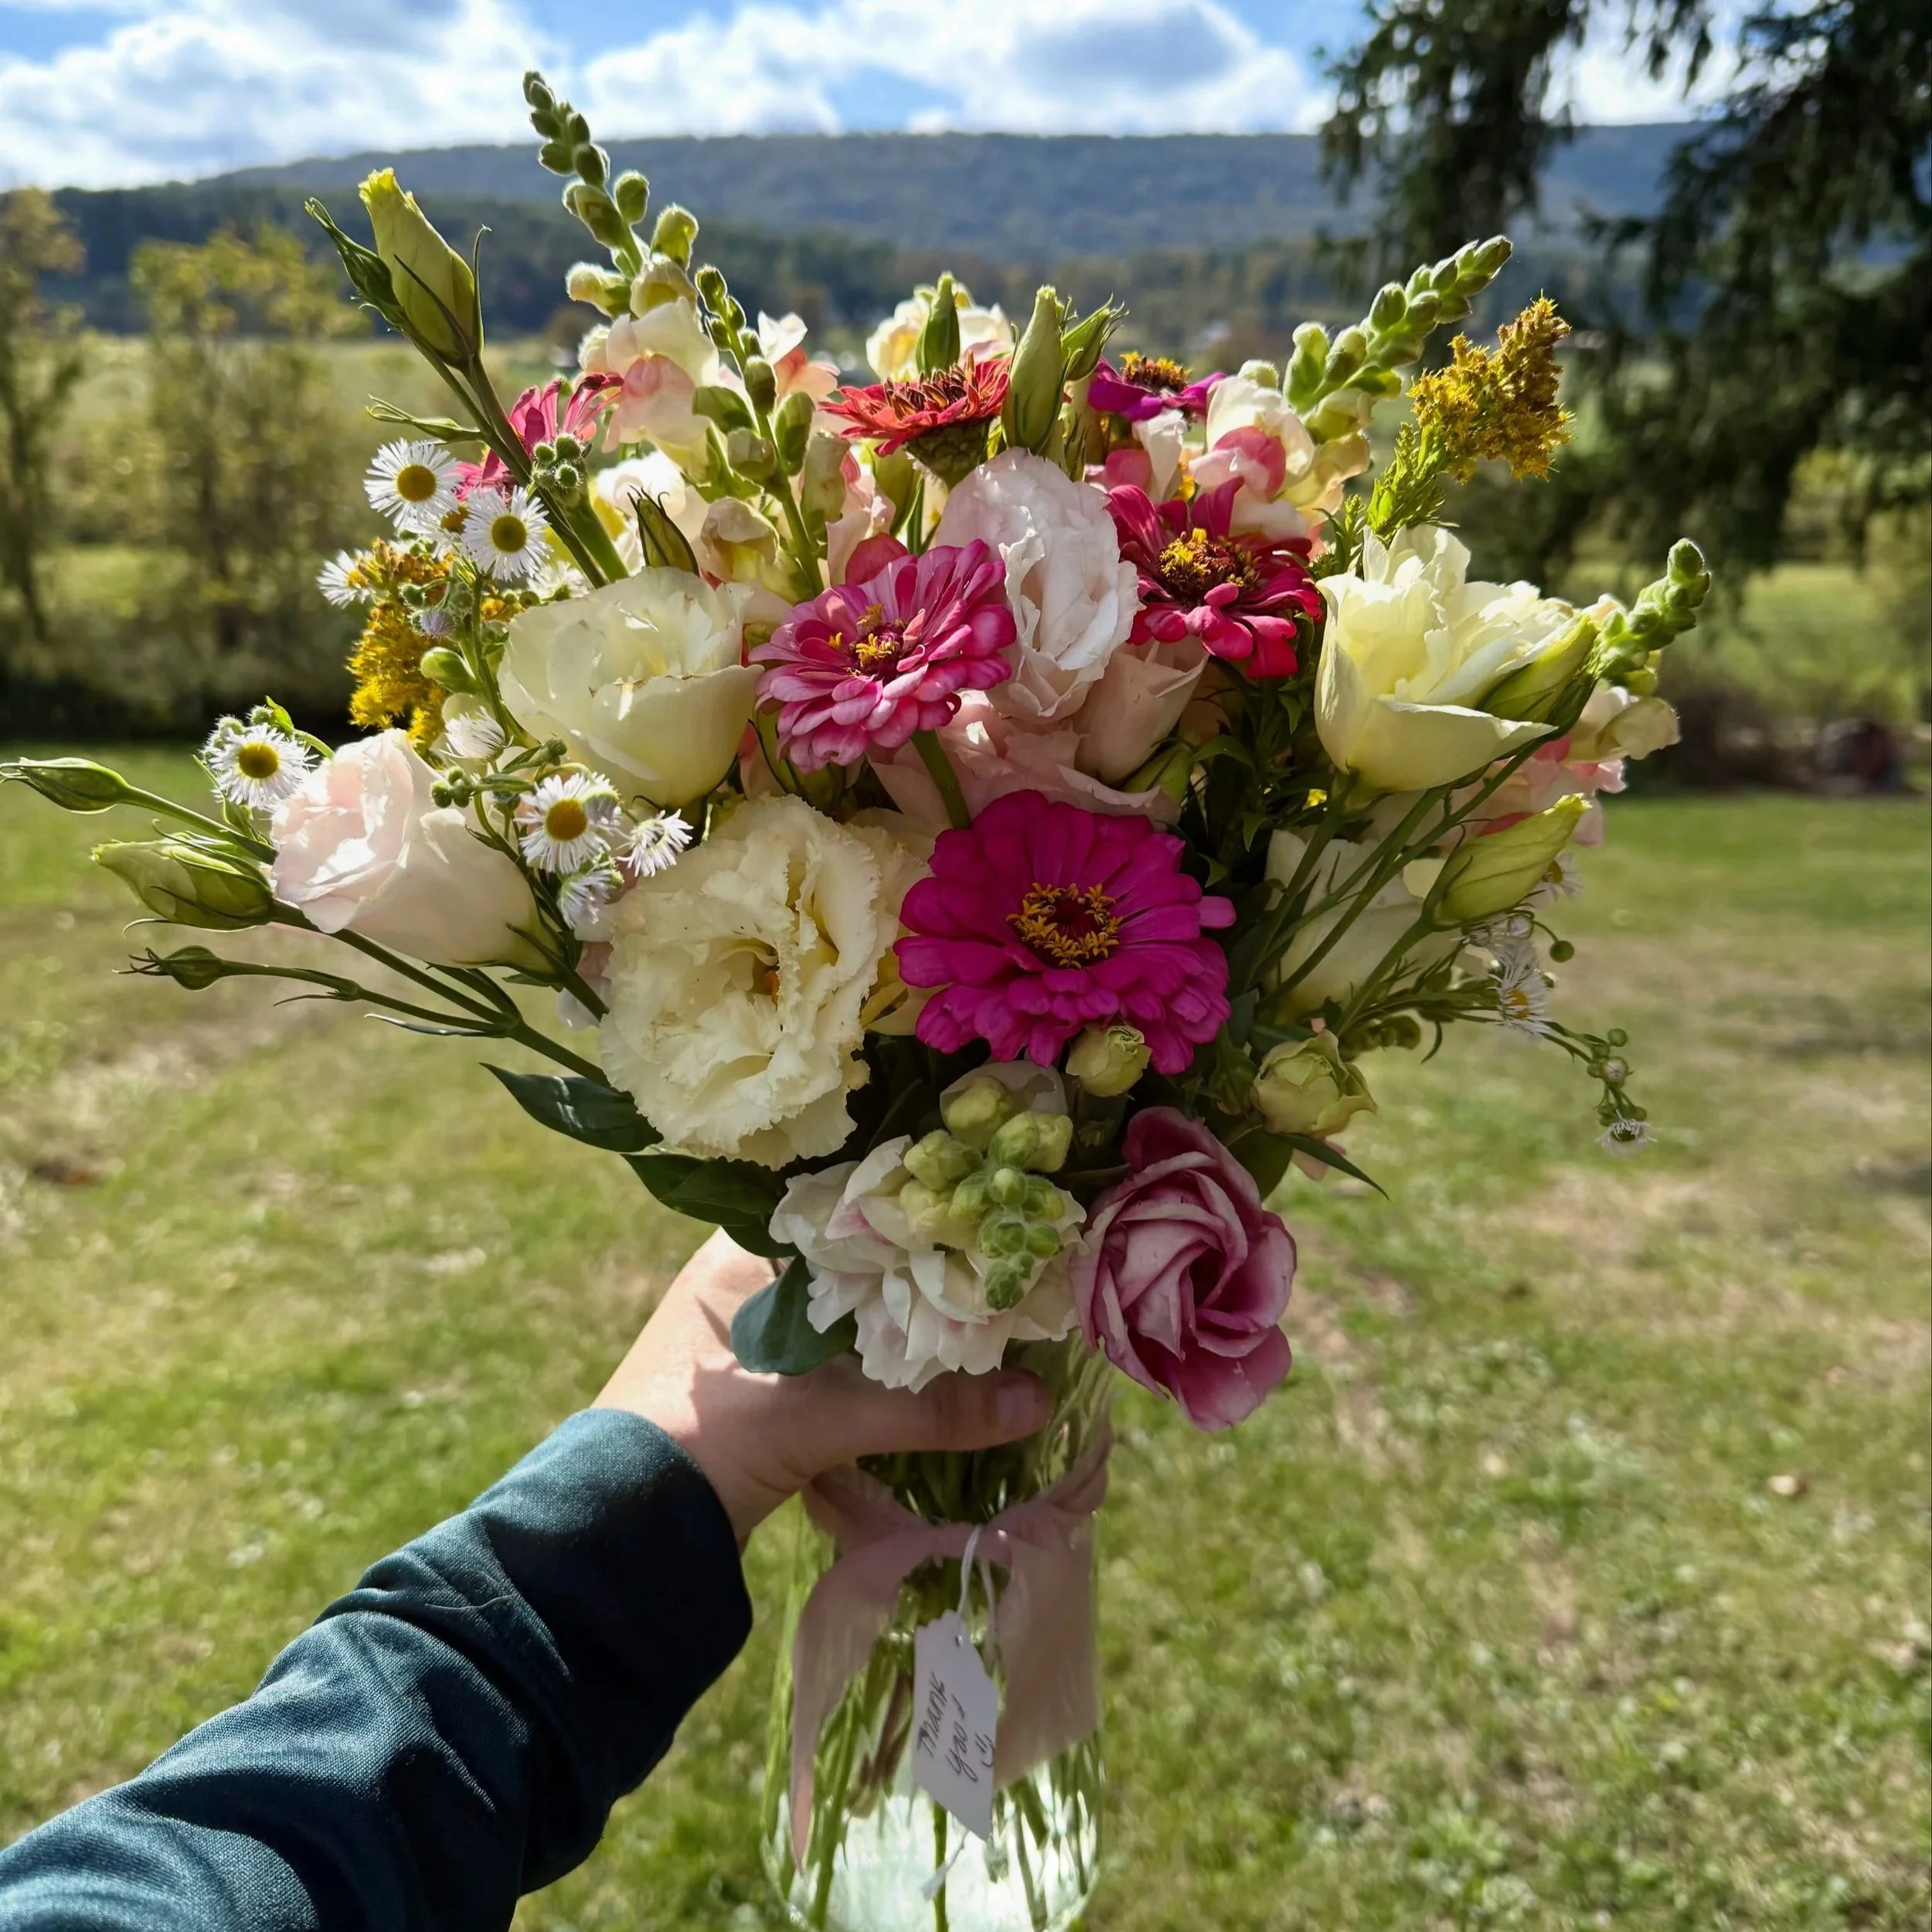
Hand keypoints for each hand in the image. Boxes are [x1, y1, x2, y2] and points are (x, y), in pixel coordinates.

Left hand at [593, 1230, 1052, 1543]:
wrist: (620, 1535)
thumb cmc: (706, 1441)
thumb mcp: (824, 1418)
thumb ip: (932, 1409)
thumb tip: (1040, 1400)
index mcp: (740, 1252)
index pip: (842, 1206)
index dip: (913, 1211)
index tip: (980, 1218)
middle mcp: (742, 1281)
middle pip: (854, 1264)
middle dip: (920, 1277)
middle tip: (998, 1273)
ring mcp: (749, 1339)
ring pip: (848, 1317)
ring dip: (902, 1329)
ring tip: (980, 1321)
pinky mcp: (759, 1393)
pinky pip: (836, 1363)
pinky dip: (880, 1371)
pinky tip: (931, 1376)